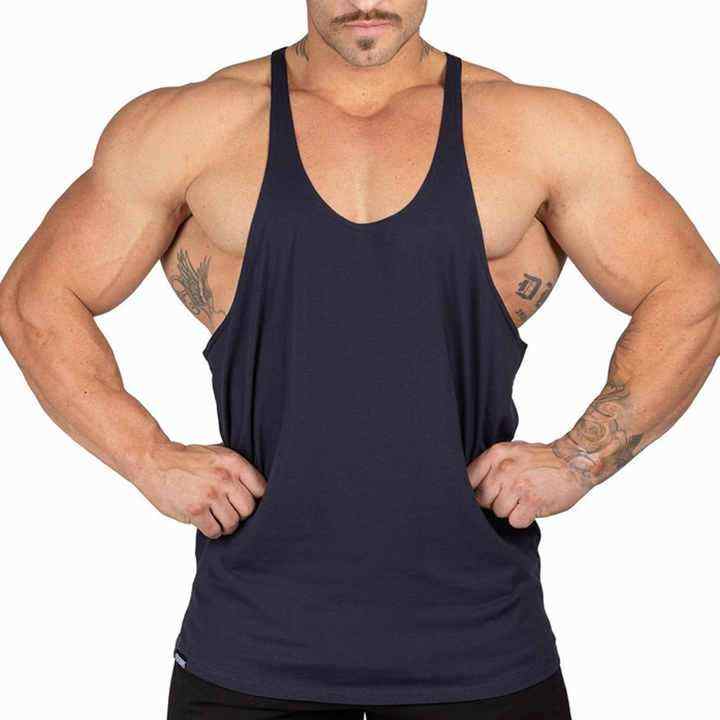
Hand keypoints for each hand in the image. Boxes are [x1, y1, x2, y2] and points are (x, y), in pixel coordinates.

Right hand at [135, 442, 266, 538]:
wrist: (155, 461)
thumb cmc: (187, 459)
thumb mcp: (217, 453)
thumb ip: (237, 468)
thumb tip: (259, 487)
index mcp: (233, 463)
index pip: (260, 489)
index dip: (257, 499)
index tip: (249, 502)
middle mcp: (224, 478)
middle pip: (248, 509)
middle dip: (241, 514)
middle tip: (230, 512)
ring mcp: (209, 495)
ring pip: (232, 523)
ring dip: (226, 525)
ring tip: (217, 519)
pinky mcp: (195, 510)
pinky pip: (214, 531)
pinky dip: (212, 531)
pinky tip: (206, 522)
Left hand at [467, 440, 590, 528]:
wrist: (575, 460)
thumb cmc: (542, 458)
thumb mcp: (512, 450)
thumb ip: (491, 464)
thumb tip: (470, 483)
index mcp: (496, 455)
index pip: (468, 478)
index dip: (473, 490)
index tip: (482, 493)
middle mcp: (504, 469)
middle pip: (482, 499)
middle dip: (493, 502)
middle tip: (510, 496)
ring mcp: (517, 486)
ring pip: (499, 512)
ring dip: (510, 511)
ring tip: (524, 499)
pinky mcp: (532, 502)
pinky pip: (515, 521)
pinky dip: (523, 519)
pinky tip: (531, 508)